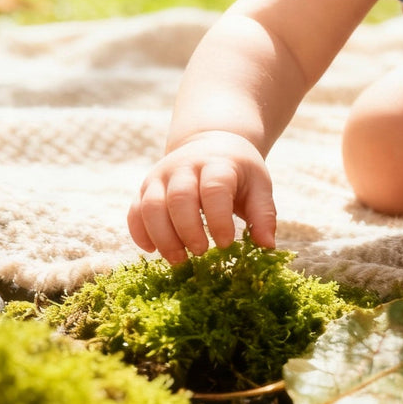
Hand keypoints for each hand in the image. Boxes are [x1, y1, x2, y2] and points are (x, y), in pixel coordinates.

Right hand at [127, 130, 276, 264]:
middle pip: (178, 199)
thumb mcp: (258, 185)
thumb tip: (267, 246)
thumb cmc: (238, 171)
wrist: (212, 143)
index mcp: (217, 163)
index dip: (218, 219)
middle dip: (188, 231)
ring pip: (150, 207)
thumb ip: (263, 214)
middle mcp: (184, 166)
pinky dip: (140, 234)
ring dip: (163, 238)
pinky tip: (153, 251)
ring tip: (180, 260)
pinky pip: (135, 212)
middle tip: (201, 253)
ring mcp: (160, 176)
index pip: (214, 189)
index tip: (226, 243)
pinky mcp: (145, 188)